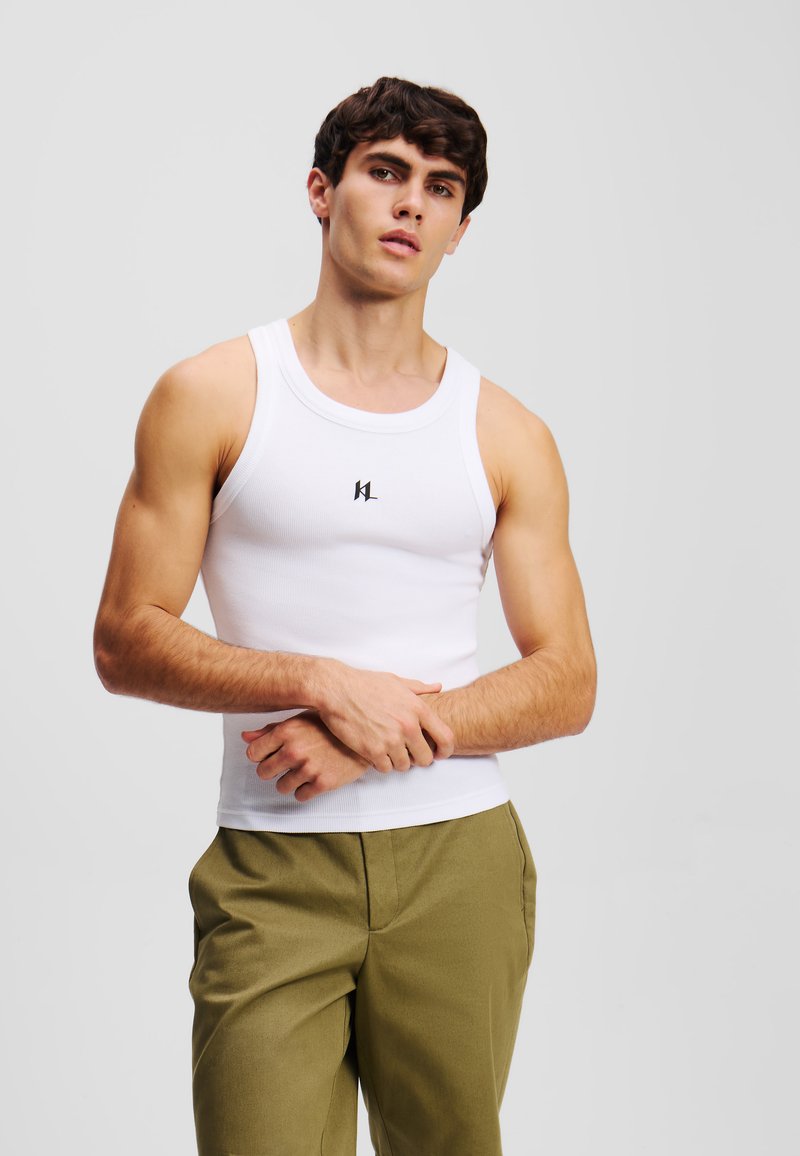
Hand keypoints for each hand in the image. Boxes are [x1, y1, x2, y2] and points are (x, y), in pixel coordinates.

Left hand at [242, 711, 371, 801]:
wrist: (364, 737)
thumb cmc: (330, 726)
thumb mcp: (300, 720)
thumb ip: (270, 730)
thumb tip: (245, 737)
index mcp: (286, 731)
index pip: (253, 753)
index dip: (260, 755)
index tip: (269, 755)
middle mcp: (294, 750)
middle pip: (263, 772)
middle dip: (272, 770)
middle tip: (286, 765)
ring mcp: (308, 768)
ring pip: (281, 787)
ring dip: (289, 781)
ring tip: (303, 770)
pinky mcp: (322, 783)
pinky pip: (300, 796)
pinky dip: (304, 790)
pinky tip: (313, 778)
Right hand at [315, 662, 454, 771]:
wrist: (336, 690)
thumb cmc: (365, 684)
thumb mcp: (396, 681)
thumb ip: (419, 688)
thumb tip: (438, 687)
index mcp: (417, 708)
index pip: (446, 738)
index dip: (445, 751)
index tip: (439, 754)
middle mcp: (408, 726)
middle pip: (426, 758)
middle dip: (418, 759)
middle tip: (408, 754)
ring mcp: (390, 740)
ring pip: (404, 766)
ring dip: (397, 761)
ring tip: (388, 750)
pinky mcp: (373, 751)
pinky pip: (385, 768)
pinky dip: (381, 764)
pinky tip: (375, 753)